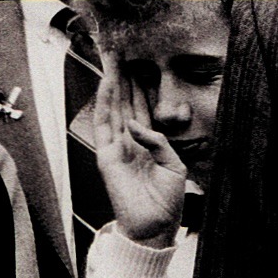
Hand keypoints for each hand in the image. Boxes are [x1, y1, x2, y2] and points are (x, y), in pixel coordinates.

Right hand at [93, 47, 185, 247]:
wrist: (155, 225)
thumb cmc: (168, 200)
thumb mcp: (174, 166)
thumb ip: (159, 142)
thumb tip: (135, 124)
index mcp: (150, 145)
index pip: (142, 110)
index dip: (139, 89)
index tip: (137, 66)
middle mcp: (131, 142)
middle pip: (125, 104)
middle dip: (123, 79)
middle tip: (120, 53)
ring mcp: (117, 147)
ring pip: (112, 109)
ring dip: (112, 85)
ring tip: (112, 61)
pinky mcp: (107, 155)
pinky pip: (104, 125)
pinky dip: (104, 104)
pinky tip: (106, 85)